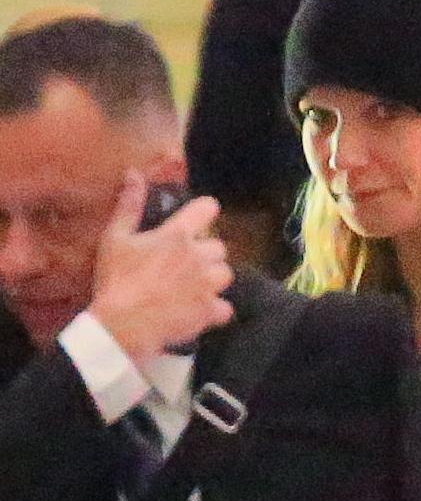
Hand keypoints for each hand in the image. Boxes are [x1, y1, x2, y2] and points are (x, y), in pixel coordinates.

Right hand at [89, 170, 233, 363]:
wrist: (122, 325)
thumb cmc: (116, 281)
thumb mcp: (115, 239)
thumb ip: (129, 206)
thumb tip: (134, 174)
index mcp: (177, 236)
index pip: (207, 209)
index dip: (206, 211)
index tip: (200, 218)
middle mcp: (199, 257)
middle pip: (219, 247)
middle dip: (206, 254)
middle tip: (185, 264)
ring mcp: (207, 285)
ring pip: (225, 275)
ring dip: (213, 279)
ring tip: (194, 287)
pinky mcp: (209, 311)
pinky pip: (225, 307)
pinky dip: (216, 310)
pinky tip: (199, 311)